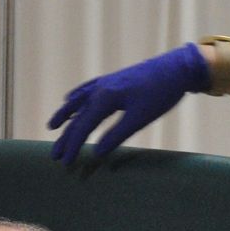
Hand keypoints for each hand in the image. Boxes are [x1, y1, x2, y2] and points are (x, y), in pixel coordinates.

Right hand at [46, 43, 211, 164]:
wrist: (177, 67)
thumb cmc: (161, 93)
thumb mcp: (140, 118)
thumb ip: (116, 135)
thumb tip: (96, 153)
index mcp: (105, 98)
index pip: (83, 127)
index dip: (73, 146)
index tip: (65, 162)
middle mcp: (100, 89)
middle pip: (77, 116)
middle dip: (65, 137)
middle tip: (54, 155)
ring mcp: (105, 82)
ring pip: (78, 101)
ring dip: (65, 115)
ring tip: (52, 126)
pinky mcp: (113, 80)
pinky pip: (87, 89)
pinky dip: (76, 96)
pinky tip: (70, 97)